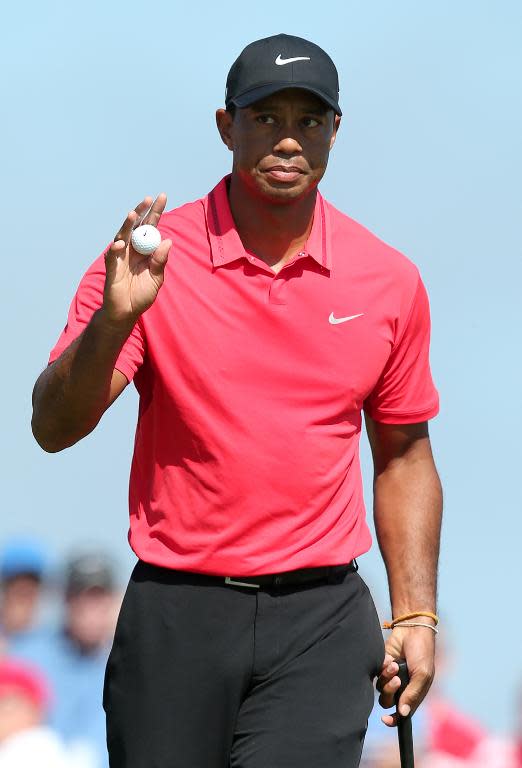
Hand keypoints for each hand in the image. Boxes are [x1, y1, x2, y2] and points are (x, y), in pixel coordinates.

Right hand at [103, 194, 171, 325]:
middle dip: (142, 211)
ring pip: (122, 235)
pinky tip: (121, 244)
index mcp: (145, 250)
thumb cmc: (142, 295)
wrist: (127, 311)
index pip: (151, 227)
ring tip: (133, 214)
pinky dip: (115, 249)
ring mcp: (120, 256)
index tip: (162, 196)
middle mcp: (132, 249)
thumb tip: (167, 241)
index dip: (155, 212)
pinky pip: (112, 255)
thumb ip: (160, 261)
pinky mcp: (112, 267)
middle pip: (136, 226)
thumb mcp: (156, 278)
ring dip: (127, 225)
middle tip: (149, 198)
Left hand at [376, 625, 435, 726]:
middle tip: (397, 680)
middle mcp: (401, 688)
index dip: (394, 720)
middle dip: (390, 692)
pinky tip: (390, 658)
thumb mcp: (422, 675)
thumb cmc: (422, 653)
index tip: (386, 720)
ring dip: (387, 677)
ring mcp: (390, 677)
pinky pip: (376, 674)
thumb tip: (402, 713)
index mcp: (413, 694)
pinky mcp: (381, 666)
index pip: (402, 713)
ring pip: (380, 688)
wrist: (412, 630)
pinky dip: (383, 668)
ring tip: (395, 665)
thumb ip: (412, 694)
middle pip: (387, 702)